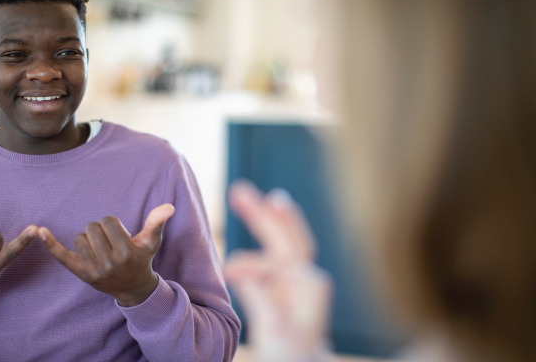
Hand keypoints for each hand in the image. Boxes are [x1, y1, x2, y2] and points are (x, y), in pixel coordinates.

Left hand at [39, 204, 175, 306]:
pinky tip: (39, 231)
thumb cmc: (141, 259)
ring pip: (80, 238)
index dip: (112, 224)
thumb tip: (169, 206)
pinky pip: (62, 256)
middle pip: (92, 227)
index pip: (108, 221)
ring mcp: (93, 270)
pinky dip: (50, 244)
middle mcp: (109, 263)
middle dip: (100, 230)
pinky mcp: (80, 274)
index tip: (118, 234)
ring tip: (100, 249)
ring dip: (88, 239)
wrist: (132, 288)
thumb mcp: (151, 242)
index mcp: (126, 252)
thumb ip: (156, 222)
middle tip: (109, 243)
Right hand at [223, 180, 332, 361]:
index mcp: (308, 285)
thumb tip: (236, 269)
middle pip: (285, 236)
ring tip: (261, 194)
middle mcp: (309, 275)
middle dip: (262, 214)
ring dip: (271, 215)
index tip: (227, 272)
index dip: (248, 265)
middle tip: (239, 191)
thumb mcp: (272, 327)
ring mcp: (303, 276)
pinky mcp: (294, 279)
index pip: (273, 262)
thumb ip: (258, 296)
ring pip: (287, 237)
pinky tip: (272, 209)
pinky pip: (285, 246)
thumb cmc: (288, 351)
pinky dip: (278, 226)